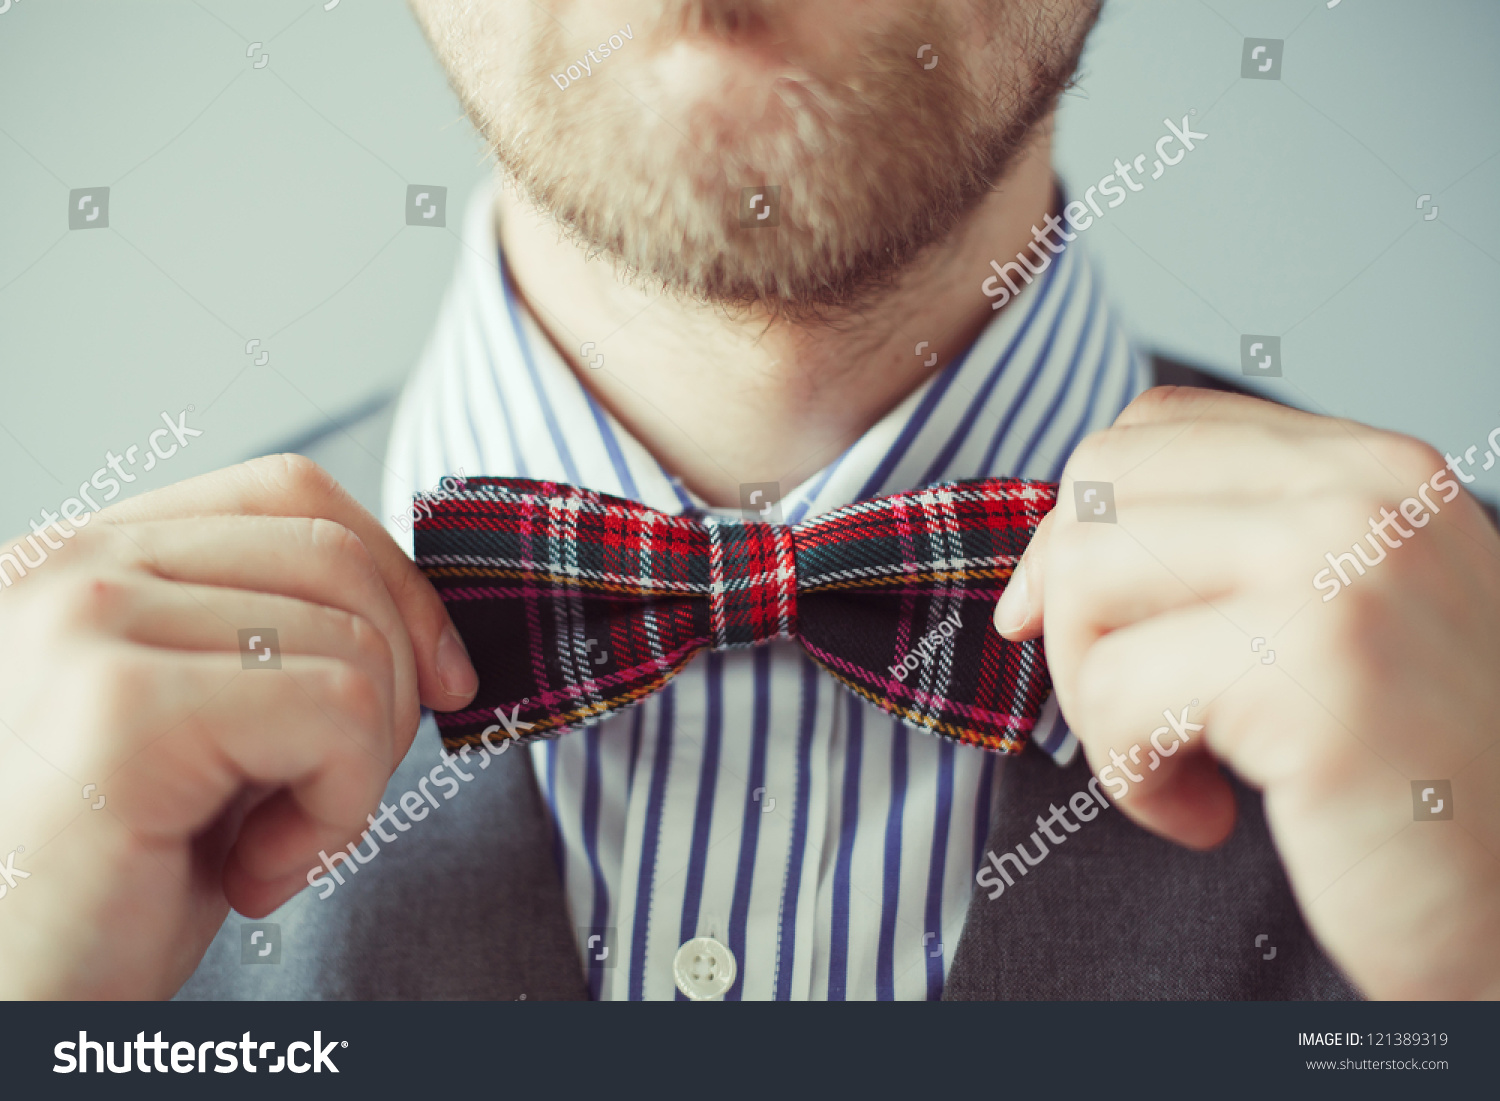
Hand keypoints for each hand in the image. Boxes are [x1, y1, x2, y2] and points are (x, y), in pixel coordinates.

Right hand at [0, 455, 477, 998]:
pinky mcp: (125, 706)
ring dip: (358, 771)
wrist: (12, 1005)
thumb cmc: (106, 887)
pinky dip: (338, 811)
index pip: (290, 492)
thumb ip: (273, 644)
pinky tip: (253, 873)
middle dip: (391, 687)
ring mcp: (87, 623)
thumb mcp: (207, 730)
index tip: (440, 674)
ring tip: (268, 845)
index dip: (394, 578)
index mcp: (85, 558)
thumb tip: (425, 624)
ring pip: (356, 641)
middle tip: (329, 795)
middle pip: (338, 558)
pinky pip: (338, 714)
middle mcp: (70, 567)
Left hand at [994, 387, 1499, 998]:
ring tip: (1176, 763)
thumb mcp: (1336, 620)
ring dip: (1097, 698)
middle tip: (1132, 709)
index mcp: (1372, 468)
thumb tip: (1046, 561)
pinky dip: (1131, 777)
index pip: (1152, 429)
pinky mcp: (1313, 672)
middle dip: (1073, 612)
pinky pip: (1119, 693)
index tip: (1064, 618)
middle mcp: (1365, 494)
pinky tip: (1207, 815)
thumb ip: (1227, 552)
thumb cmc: (1422, 779)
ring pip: (1088, 578)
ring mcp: (1341, 572)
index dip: (1075, 526)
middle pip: (1101, 487)